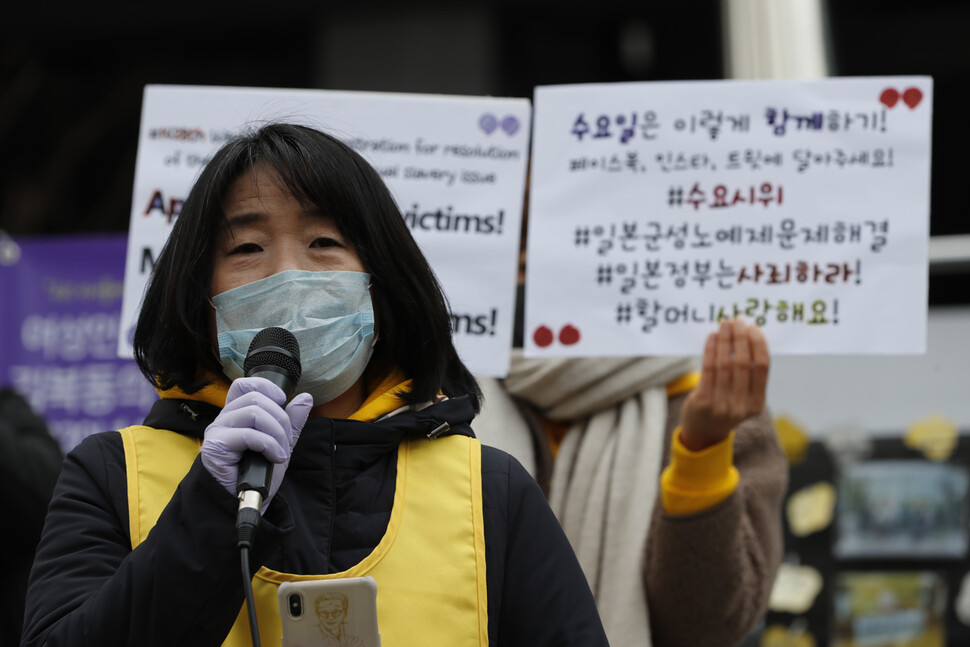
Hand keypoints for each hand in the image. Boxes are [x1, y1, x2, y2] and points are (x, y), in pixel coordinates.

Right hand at [200, 377, 312, 506]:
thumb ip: (292, 421)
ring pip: (254, 412)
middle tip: (285, 442)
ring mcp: (218, 431)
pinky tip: (274, 457)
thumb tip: (305, 397)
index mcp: (237, 414)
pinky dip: (269, 445)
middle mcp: (224, 419)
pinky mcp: (215, 446)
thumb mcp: (281, 443)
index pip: (244, 385)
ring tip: (280, 452)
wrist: (246, 502)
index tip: (282, 401)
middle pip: (256, 398)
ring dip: (276, 433)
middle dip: (280, 419)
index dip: (265, 387)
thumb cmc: (259, 474)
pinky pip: (249, 434)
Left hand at [679, 319, 769, 450]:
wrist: (703, 432)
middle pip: (742, 363)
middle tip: (738, 321)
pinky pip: (708, 369)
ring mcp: (721, 405)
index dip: (758, 344)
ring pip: (724, 364)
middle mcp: (741, 406)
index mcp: (756, 404)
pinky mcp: (703, 401)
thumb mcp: (742, 397)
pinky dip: (711, 349)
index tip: (754, 327)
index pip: (761, 367)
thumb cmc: (725, 406)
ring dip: (725, 340)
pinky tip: (712, 337)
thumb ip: (747, 375)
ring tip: (724, 324)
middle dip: (740, 338)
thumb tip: (748, 337)